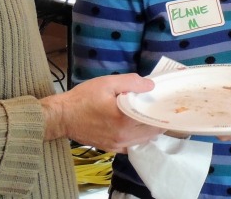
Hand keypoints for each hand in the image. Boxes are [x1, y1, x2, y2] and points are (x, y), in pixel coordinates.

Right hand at [41, 73, 162, 151]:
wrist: (61, 117)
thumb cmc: (83, 98)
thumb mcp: (107, 83)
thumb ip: (131, 83)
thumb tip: (151, 86)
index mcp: (124, 120)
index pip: (153, 119)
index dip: (163, 112)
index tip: (169, 104)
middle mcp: (123, 136)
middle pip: (152, 132)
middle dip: (159, 121)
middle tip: (163, 109)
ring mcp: (117, 145)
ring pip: (143, 141)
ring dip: (151, 130)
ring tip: (154, 116)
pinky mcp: (110, 148)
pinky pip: (132, 146)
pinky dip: (139, 138)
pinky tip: (139, 127)